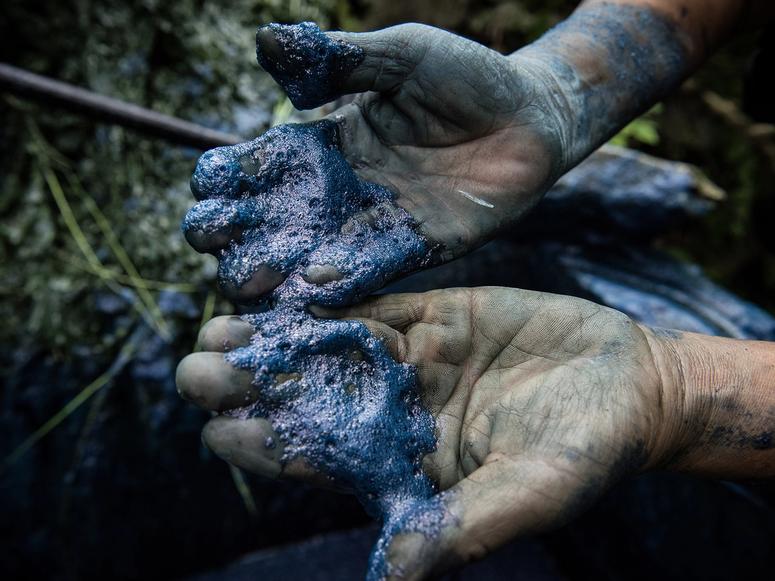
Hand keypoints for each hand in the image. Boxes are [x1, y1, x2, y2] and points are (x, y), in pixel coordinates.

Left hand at [177, 287, 683, 577]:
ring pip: (328, 347)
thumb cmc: (587, 452)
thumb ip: (461, 529)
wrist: (631, 386)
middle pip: (307, 399)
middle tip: (198, 366)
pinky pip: (375, 302)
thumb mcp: (529, 493)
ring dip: (275, 338)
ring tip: (220, 323)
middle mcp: (395, 411)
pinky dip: (332, 296)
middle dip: (252, 386)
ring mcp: (412, 359)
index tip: (219, 428)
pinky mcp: (436, 315)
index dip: (267, 447)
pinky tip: (286, 286)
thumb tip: (392, 577)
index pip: (318, 460)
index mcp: (404, 464)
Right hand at [184, 23, 568, 300]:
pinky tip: (314, 286)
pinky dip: (341, 279)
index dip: (227, 175)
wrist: (532, 116)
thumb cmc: (467, 76)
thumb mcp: (402, 54)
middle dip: (233, 230)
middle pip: (269, 219)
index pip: (259, 165)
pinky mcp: (412, 248)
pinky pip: (369, 269)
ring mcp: (374, 224)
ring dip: (273, 269)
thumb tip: (266, 42)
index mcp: (326, 142)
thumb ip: (339, 58)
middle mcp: (340, 191)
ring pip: (308, 255)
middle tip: (214, 236)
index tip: (210, 181)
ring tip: (247, 279)